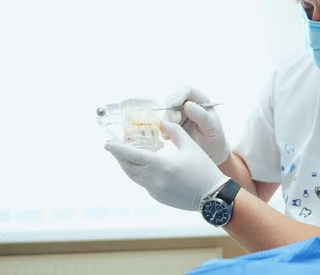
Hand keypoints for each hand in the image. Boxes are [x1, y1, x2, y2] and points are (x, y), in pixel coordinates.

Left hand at [104, 121, 229, 210]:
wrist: (213, 196)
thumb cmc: (203, 169)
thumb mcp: (190, 146)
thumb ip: (174, 132)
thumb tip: (161, 122)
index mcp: (162, 165)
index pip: (132, 156)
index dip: (117, 149)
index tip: (107, 143)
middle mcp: (155, 180)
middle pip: (128, 167)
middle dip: (120, 156)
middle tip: (115, 145)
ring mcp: (155, 190)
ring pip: (134, 176)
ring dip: (128, 165)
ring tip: (127, 154)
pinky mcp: (158, 197)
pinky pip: (143, 183)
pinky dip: (140, 173)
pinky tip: (145, 165)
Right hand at [165, 86, 229, 164]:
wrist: (210, 151)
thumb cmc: (214, 136)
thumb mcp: (211, 126)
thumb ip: (201, 116)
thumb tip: (187, 105)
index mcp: (200, 100)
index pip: (187, 90)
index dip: (179, 94)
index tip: (175, 104)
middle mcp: (187, 104)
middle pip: (172, 98)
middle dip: (171, 109)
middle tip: (175, 122)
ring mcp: (178, 113)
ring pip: (166, 110)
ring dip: (166, 120)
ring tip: (172, 132)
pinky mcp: (171, 124)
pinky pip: (162, 122)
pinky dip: (163, 128)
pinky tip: (168, 137)